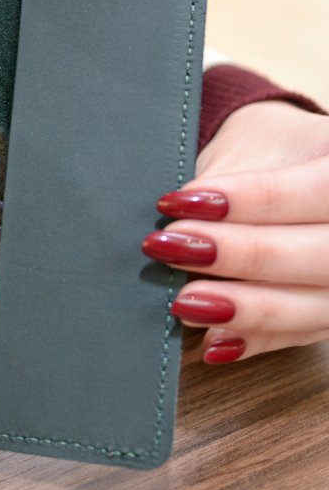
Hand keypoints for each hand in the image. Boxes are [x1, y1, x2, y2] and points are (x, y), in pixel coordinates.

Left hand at [142, 100, 328, 363]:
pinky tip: (214, 340)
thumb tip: (179, 233)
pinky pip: (301, 335)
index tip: (184, 202)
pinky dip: (256, 337)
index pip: (319, 191)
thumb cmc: (268, 150)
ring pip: (317, 307)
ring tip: (185, 302)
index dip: (256, 200)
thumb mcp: (249, 148)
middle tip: (175, 249)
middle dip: (245, 256)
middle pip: (322, 255)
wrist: (292, 164)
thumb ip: (223, 189)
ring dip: (248, 308)